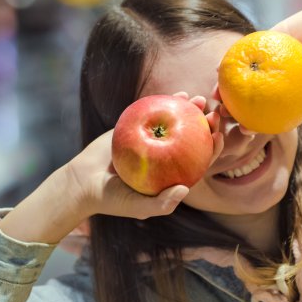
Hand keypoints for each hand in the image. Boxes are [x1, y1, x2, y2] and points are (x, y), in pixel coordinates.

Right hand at [74, 92, 223, 220]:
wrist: (82, 182)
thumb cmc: (112, 200)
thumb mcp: (138, 208)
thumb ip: (162, 204)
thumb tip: (186, 189)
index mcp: (173, 176)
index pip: (199, 162)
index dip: (213, 150)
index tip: (219, 137)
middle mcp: (166, 158)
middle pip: (193, 140)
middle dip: (207, 126)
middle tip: (215, 113)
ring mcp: (153, 141)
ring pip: (177, 123)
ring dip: (191, 110)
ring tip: (199, 99)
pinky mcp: (138, 128)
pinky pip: (156, 113)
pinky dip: (167, 103)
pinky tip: (179, 94)